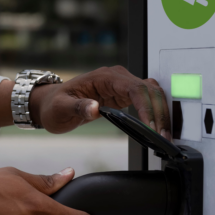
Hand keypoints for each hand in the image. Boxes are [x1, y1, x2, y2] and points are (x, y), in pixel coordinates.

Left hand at [30, 66, 170, 138]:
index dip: (146, 106)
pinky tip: (157, 128)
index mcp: (103, 77)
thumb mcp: (61, 108)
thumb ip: (78, 107)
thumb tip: (94, 107)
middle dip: (159, 112)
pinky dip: (155, 113)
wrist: (50, 104)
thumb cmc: (53, 105)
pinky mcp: (123, 95)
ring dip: (160, 113)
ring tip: (164, 135)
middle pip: (149, 90)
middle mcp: (116, 78)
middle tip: (163, 136)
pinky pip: (146, 100)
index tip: (151, 126)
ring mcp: (121, 85)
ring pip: (152, 94)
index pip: (134, 88)